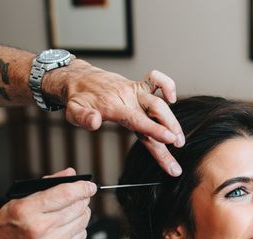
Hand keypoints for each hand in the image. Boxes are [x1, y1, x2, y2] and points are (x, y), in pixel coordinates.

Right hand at [0, 168, 94, 238]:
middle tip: (80, 196)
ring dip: (81, 212)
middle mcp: (40, 228)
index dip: (82, 187)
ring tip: (71, 211)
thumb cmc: (3, 232)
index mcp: (26, 211)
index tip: (89, 185)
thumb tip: (70, 174)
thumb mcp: (15, 203)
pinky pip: (81, 235)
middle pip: (77, 206)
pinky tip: (67, 226)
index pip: (65, 194)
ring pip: (83, 220)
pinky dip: (78, 228)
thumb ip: (44, 187)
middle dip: (83, 198)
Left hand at [43, 61, 184, 175]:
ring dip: (172, 119)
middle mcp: (128, 98)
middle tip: (179, 145)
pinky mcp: (138, 86)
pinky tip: (172, 99)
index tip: (170, 140)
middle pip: (155, 110)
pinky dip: (168, 85)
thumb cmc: (78, 98)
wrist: (79, 79)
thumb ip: (83, 118)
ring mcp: (134, 91)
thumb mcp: (73, 111)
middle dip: (170, 127)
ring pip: (159, 101)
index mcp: (114, 107)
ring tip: (179, 139)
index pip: (138, 120)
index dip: (155, 130)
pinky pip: (156, 80)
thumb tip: (95, 122)